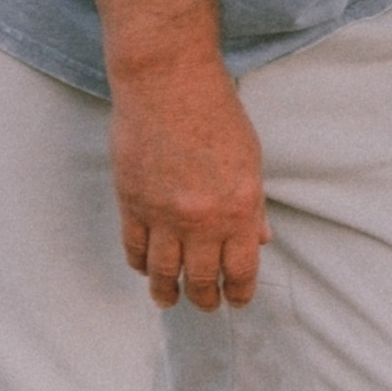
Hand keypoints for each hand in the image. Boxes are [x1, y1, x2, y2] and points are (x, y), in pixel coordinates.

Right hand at [108, 51, 269, 310]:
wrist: (168, 83)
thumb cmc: (216, 113)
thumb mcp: (250, 159)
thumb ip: (253, 206)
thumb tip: (260, 240)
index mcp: (239, 208)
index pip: (241, 269)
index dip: (239, 292)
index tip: (238, 301)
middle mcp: (202, 219)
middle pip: (202, 278)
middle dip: (206, 299)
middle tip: (207, 307)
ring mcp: (163, 213)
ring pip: (163, 272)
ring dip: (167, 292)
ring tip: (169, 301)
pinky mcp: (131, 202)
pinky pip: (135, 248)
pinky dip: (140, 264)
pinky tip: (146, 270)